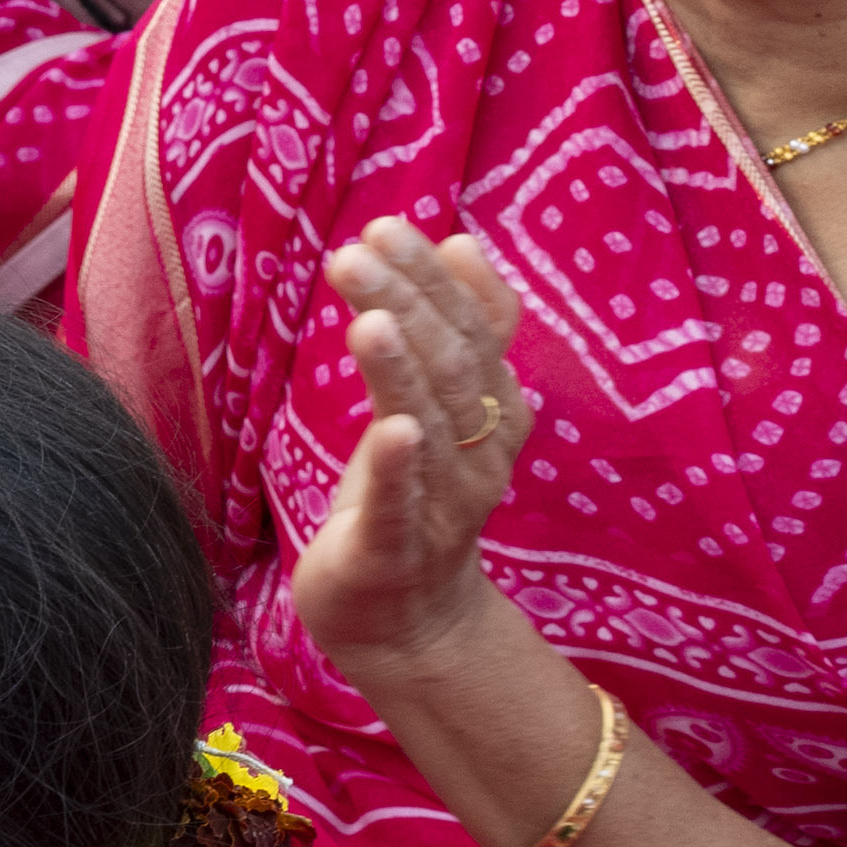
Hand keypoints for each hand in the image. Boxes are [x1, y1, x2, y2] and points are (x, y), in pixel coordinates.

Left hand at [290, 219, 538, 684]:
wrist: (408, 619)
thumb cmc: (413, 495)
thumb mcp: (434, 405)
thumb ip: (456, 331)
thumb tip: (462, 244)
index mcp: (490, 411)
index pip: (471, 331)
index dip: (433, 279)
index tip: (387, 227)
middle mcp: (480, 452)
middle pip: (451, 368)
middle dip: (407, 305)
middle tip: (355, 252)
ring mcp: (443, 504)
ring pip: (431, 427)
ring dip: (401, 369)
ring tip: (370, 315)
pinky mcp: (397, 551)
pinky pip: (405, 505)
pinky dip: (401, 466)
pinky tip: (391, 429)